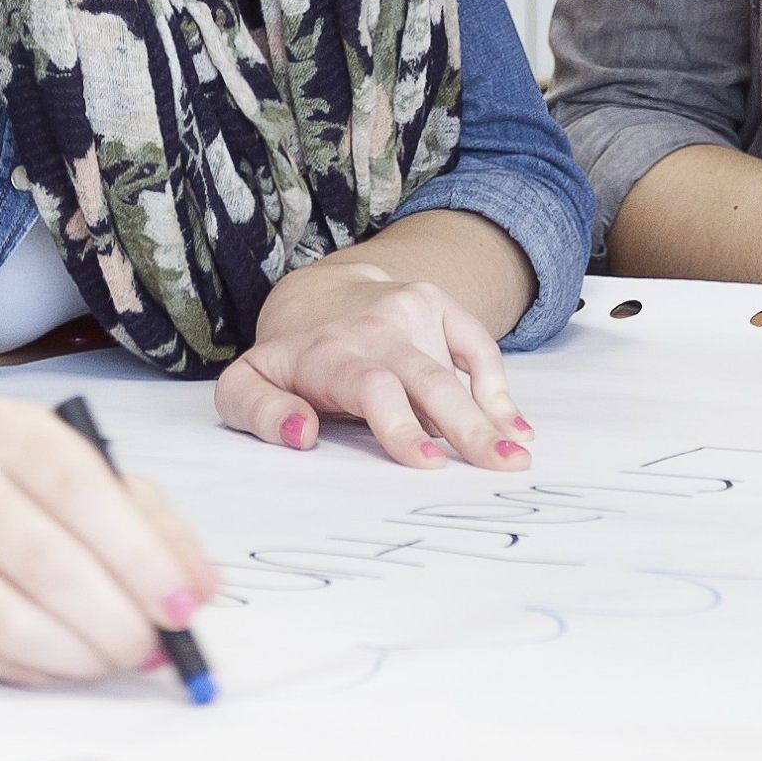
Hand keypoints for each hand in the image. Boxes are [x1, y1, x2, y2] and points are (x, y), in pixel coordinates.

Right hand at [0, 398, 218, 686]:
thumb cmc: (46, 498)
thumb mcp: (111, 490)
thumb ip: (162, 533)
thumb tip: (200, 588)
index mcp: (12, 429)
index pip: (79, 487)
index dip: (137, 554)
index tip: (181, 605)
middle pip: (43, 557)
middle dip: (112, 615)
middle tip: (153, 648)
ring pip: (5, 615)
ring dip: (77, 652)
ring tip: (116, 660)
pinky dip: (41, 670)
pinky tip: (73, 664)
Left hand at [216, 261, 533, 470]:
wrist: (316, 295)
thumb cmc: (288, 361)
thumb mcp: (245, 385)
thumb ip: (259, 413)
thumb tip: (303, 435)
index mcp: (328, 355)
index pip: (371, 387)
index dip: (399, 425)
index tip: (425, 463)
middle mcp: (375, 328)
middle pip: (427, 380)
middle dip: (466, 425)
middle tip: (502, 465)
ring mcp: (411, 309)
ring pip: (456, 371)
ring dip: (487, 417)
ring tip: (515, 456)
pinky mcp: (438, 303)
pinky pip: (478, 344)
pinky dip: (498, 385)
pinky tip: (515, 425)